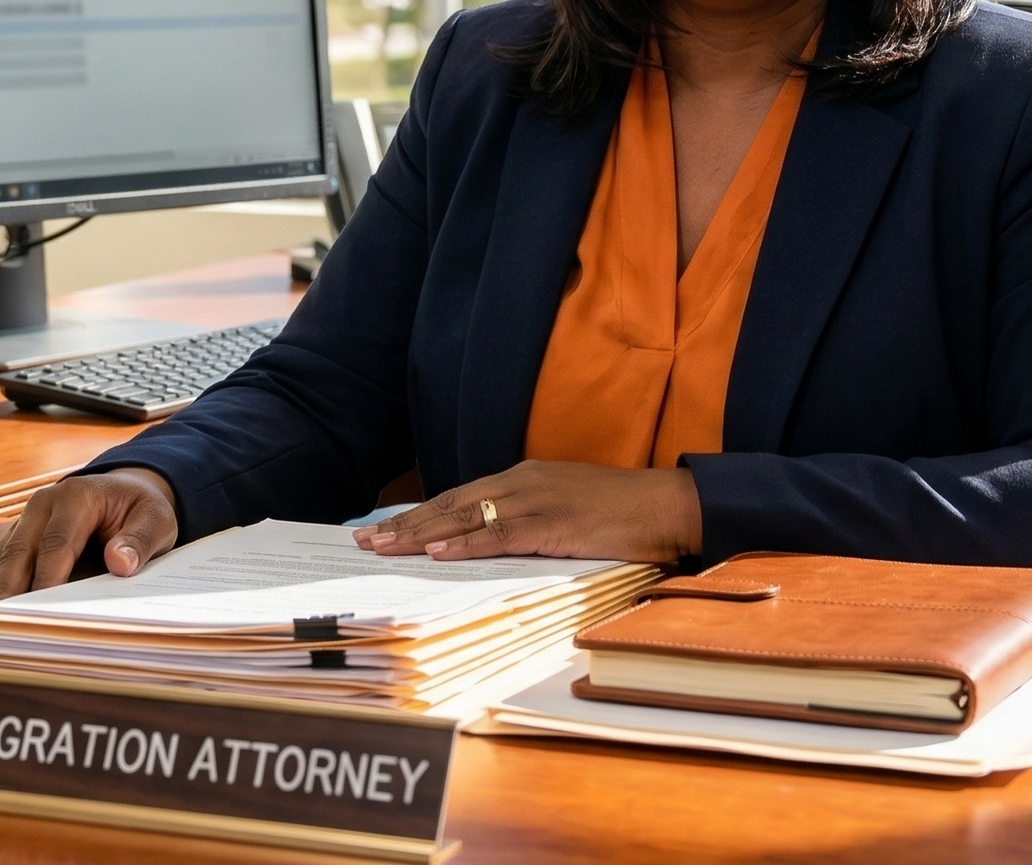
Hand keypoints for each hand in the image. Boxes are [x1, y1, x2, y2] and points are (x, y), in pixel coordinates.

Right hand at [0, 468, 178, 630]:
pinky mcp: (18, 535)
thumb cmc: (140, 507)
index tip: (35, 610)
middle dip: (0, 591)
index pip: (57, 543)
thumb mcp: (154, 519)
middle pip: (18, 552)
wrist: (127, 489)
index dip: (45, 579)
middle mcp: (43, 505)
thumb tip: (120, 562)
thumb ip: (139, 540)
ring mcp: (26, 520)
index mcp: (76, 497)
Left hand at [352, 460, 701, 564]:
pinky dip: (467, 543)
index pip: (459, 497)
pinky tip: (439, 551)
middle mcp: (522, 482)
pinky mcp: (553, 522)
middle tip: (364, 541)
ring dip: (421, 534)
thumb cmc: (622, 514)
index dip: (419, 514)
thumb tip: (490, 550)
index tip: (383, 528)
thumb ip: (528, 526)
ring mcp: (536, 499)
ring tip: (384, 548)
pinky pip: (501, 534)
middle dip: (405, 524)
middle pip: (451, 503)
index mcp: (524, 479)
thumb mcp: (565, 513)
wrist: (667, 504)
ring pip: (466, 517)